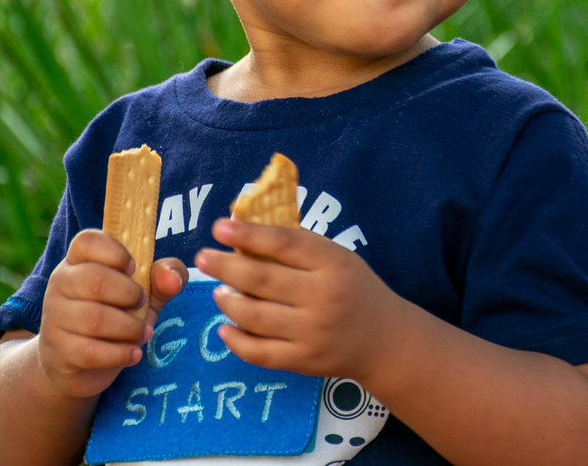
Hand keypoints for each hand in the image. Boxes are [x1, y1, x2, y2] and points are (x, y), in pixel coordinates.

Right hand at [37, 229, 187, 398]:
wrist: (79, 365)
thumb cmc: (114, 316)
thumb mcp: (143, 293)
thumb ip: (161, 279)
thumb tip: (172, 277)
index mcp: (78, 261)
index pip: (87, 241)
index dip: (116, 252)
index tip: (134, 268)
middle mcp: (61, 284)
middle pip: (95, 280)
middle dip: (130, 294)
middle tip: (141, 303)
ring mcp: (55, 317)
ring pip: (95, 319)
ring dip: (130, 328)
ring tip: (142, 332)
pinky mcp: (59, 351)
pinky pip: (91, 351)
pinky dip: (120, 353)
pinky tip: (133, 353)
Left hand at [196, 219, 406, 382]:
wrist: (384, 339)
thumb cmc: (353, 288)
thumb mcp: (337, 257)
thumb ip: (298, 245)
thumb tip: (245, 231)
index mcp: (332, 263)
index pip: (284, 244)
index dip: (249, 234)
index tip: (220, 227)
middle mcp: (323, 297)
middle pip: (262, 280)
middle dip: (225, 266)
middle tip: (203, 258)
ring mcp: (312, 332)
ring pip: (254, 316)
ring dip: (228, 301)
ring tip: (219, 291)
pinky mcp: (303, 360)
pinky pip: (259, 352)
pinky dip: (236, 340)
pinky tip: (224, 327)